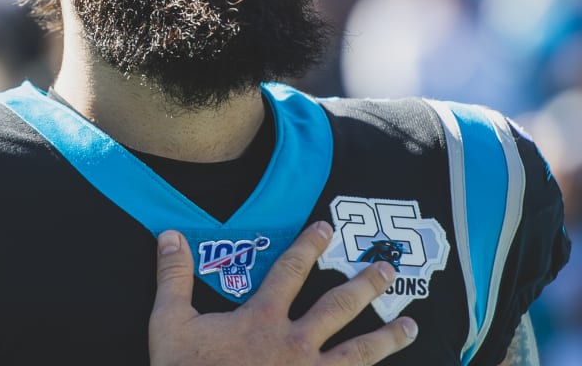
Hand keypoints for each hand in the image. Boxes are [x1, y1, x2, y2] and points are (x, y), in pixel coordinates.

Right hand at [149, 222, 417, 365]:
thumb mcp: (169, 323)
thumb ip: (173, 277)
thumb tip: (170, 235)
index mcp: (262, 319)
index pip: (291, 271)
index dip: (308, 246)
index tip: (327, 228)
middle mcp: (295, 344)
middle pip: (339, 306)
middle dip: (365, 284)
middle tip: (386, 268)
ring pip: (359, 353)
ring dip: (387, 337)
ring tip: (411, 326)